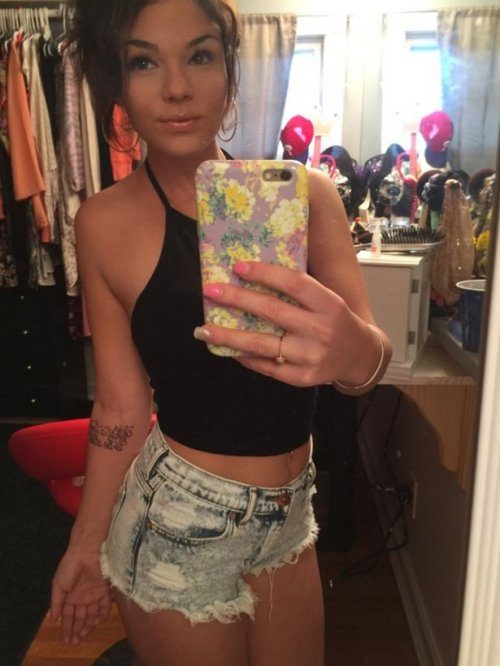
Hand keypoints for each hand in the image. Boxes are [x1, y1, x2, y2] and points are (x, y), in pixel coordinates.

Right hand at [51, 546, 110, 644]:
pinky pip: (105, 605)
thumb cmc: (70, 567)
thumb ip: (56, 602)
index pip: (68, 616)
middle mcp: (82, 596)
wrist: (86, 551)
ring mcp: (94, 593)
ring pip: (92, 614)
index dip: (67, 628)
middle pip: (81, 617)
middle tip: (74, 642)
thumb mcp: (58, 584)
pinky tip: (97, 623)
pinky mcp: (104, 589)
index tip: (65, 640)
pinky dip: (102, 614)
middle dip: (77, 630)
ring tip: (83, 636)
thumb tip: (52, 619)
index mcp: (70, 595)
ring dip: (88, 625)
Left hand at [195, 260, 380, 387]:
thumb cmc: (337, 320)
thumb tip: (252, 273)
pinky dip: (245, 358)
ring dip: (228, 336)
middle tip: (210, 290)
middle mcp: (320, 330)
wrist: (360, 356)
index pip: (294, 283)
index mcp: (330, 304)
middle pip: (272, 311)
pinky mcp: (302, 378)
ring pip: (262, 344)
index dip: (265, 273)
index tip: (237, 266)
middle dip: (237, 299)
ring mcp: (311, 356)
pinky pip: (267, 367)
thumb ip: (300, 290)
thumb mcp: (328, 299)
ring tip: (203, 329)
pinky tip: (228, 350)